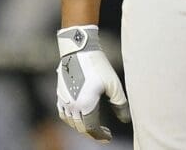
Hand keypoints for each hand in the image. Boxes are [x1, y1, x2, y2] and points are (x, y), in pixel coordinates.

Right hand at [56, 25, 129, 142]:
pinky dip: (71, 118)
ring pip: (70, 121)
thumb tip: (124, 119)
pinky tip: (79, 113)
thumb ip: (120, 104)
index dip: (100, 135)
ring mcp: (64, 99)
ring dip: (81, 125)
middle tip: (103, 132)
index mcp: (85, 105)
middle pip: (81, 127)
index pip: (92, 129)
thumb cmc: (98, 65)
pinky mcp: (60, 92)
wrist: (78, 48)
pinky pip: (63, 112)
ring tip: (92, 123)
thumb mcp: (114, 85)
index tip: (109, 136)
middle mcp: (72, 105)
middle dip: (92, 132)